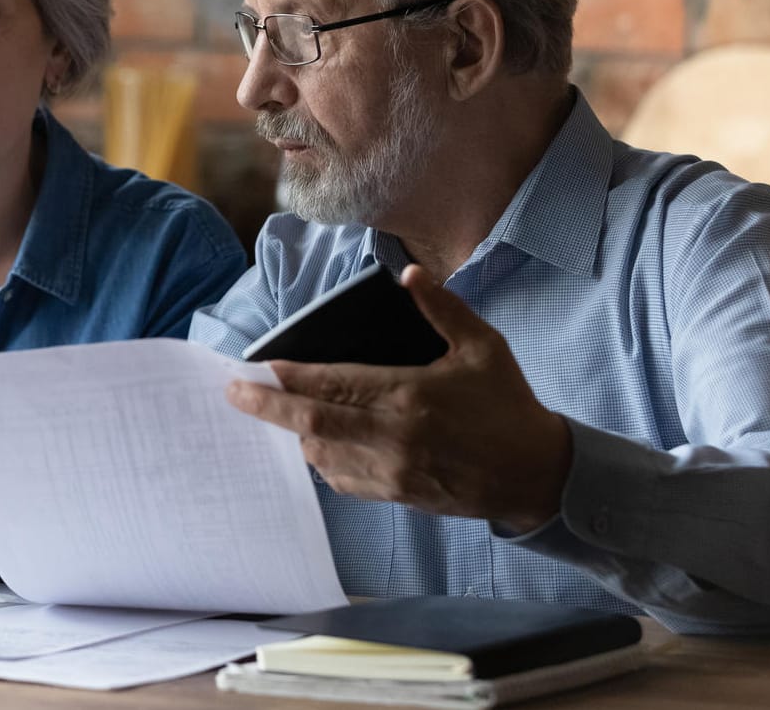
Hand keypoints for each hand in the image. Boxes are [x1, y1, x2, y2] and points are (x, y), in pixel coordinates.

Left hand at [226, 265, 572, 533]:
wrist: (536, 475)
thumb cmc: (508, 406)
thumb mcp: (482, 348)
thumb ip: (442, 309)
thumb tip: (410, 274)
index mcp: (409, 396)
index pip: (334, 385)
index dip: (290, 378)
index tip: (258, 368)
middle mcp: (393, 437)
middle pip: (311, 424)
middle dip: (267, 408)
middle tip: (233, 393)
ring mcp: (392, 471)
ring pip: (320, 455)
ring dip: (294, 434)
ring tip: (274, 413)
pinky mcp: (396, 496)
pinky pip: (342, 480)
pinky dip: (321, 461)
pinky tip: (314, 444)